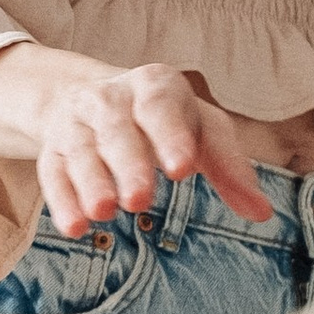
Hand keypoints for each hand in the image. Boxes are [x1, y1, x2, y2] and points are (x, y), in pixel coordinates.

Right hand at [0, 44, 274, 236]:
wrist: (92, 96)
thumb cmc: (164, 118)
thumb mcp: (202, 129)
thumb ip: (229, 167)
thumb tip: (261, 212)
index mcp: (154, 86)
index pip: (161, 107)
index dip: (170, 136)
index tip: (183, 169)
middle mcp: (110, 99)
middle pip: (117, 131)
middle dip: (128, 165)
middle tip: (139, 200)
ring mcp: (77, 123)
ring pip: (80, 151)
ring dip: (91, 183)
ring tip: (104, 213)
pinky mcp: (52, 149)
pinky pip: (53, 173)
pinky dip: (62, 200)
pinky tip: (75, 226)